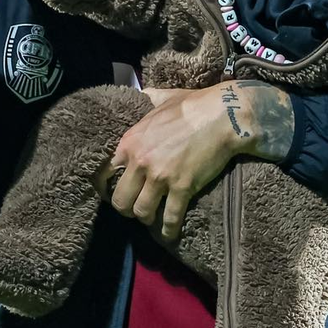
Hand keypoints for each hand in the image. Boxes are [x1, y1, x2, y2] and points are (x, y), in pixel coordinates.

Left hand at [98, 86, 244, 240]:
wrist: (223, 115)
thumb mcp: (161, 98)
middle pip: (120, 199)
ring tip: (151, 217)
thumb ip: (146, 99)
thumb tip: (140, 93)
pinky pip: (170, 217)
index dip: (105, 187)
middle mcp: (140, 161)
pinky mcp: (182, 188)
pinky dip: (168, 230)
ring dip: (145, 218)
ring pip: (140, 211)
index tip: (110, 193)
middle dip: (125, 207)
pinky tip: (169, 234)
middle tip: (133, 208)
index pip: (104, 173)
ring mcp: (161, 177)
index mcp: (130, 142)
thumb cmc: (193, 104)